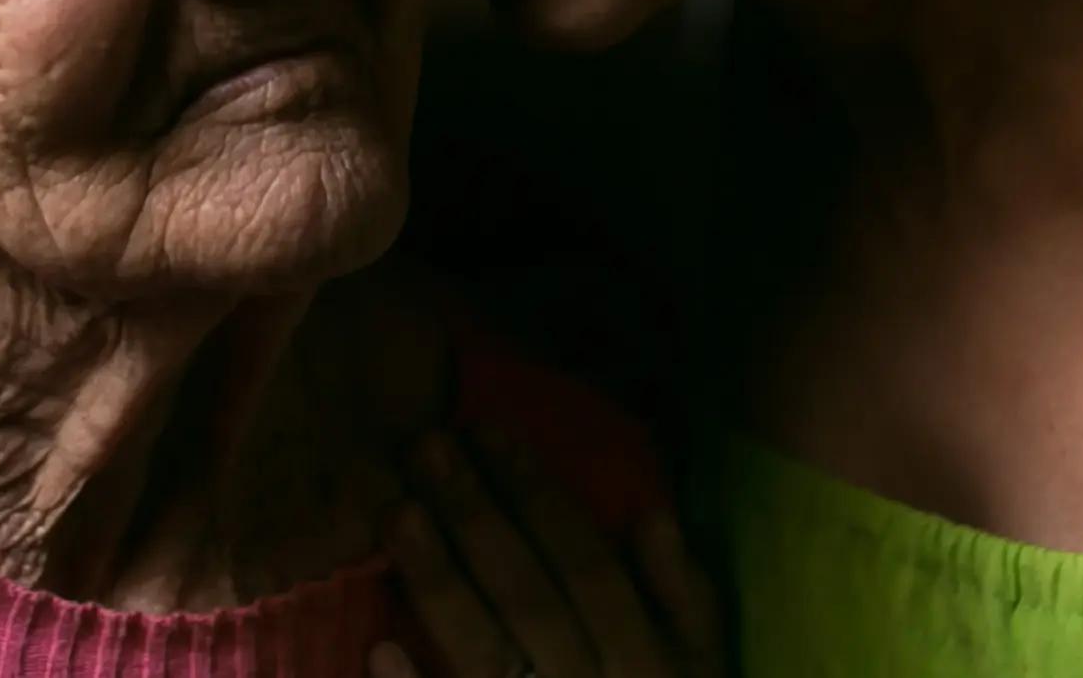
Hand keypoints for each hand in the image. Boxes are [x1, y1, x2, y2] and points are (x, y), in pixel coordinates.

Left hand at [372, 427, 721, 677]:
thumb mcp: (704, 672)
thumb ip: (687, 603)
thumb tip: (652, 516)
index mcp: (646, 665)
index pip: (588, 566)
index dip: (538, 496)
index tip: (485, 429)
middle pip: (529, 598)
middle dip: (475, 518)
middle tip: (423, 447)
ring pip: (486, 656)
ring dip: (439, 585)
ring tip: (392, 512)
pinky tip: (378, 648)